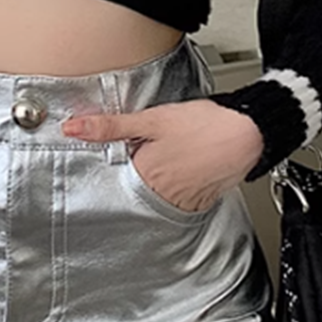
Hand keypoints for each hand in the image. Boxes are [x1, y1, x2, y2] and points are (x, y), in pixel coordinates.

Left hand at [61, 99, 264, 211]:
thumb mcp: (150, 119)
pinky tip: (182, 167)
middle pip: (131, 187)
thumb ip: (110, 126)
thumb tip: (73, 128)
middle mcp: (158, 194)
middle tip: (150, 151)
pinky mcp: (196, 202)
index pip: (111, 176)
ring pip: (152, 194)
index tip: (115, 155)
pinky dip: (173, 186)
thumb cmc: (204, 125)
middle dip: (134, 171)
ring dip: (154, 180)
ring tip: (170, 157)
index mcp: (142, 175)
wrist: (248, 133)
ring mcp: (179, 201)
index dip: (113, 163)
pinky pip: (175, 199)